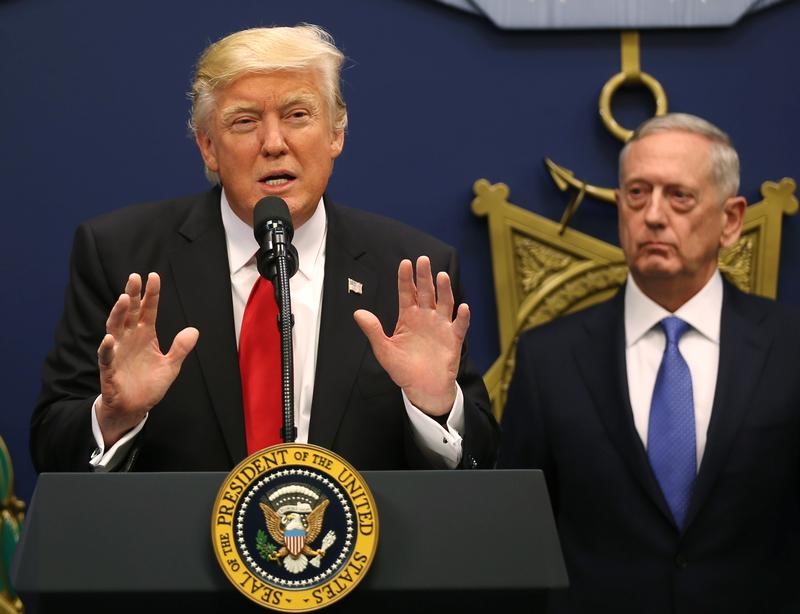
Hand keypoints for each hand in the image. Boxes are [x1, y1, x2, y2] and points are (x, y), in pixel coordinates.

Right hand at [96, 272, 198, 446]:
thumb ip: (180, 348)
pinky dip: (107, 348)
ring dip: (118, 313)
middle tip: (134, 277)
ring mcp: (118, 352)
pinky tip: (109, 338)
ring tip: (123, 298)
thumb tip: (194, 331)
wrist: (135, 408)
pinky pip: (106, 356)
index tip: (154, 276)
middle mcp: (129, 339)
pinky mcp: (109, 369)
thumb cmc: (149, 384)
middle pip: (129, 312)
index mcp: (145, 335)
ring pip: (115, 328)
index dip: (151, 294)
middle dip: (131, 295)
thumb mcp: (171, 366)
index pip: (148, 310)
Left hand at [353, 256, 468, 415]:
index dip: (406, 279)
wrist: (422, 388)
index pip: (407, 293)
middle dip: (425, 277)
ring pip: (444, 303)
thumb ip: (373, 331)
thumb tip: (358, 313)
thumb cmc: (403, 369)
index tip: (405, 263)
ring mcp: (441, 326)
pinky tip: (462, 307)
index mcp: (408, 317)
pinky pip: (459, 326)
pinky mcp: (453, 339)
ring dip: (444, 290)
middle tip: (423, 260)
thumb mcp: (384, 350)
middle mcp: (426, 317)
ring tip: (442, 276)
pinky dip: (462, 317)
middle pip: (426, 292)